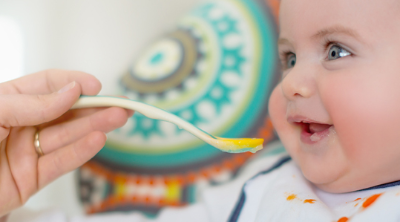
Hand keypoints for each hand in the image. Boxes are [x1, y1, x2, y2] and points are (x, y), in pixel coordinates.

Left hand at [0, 70, 131, 216]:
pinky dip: (81, 152)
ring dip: (94, 128)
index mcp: (7, 102)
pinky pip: (60, 163)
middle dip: (93, 108)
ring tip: (117, 119)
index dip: (73, 83)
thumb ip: (29, 103)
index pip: (46, 86)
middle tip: (120, 105)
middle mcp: (20, 125)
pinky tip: (98, 141)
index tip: (95, 85)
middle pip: (64, 113)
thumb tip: (70, 91)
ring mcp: (27, 152)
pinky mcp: (32, 179)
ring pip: (66, 137)